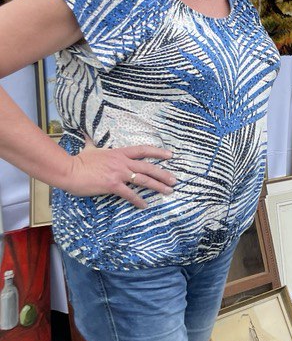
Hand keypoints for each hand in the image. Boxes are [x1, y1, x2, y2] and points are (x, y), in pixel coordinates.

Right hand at [61, 142, 176, 209]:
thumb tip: (86, 135)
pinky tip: (145, 205)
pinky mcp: (113, 185)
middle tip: (174, 180)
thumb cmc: (78, 161)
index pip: (143, 150)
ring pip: (144, 180)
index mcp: (119, 153)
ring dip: (158, 186)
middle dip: (164, 174)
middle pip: (149, 167)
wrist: (68, 170)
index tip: (170, 155)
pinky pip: (130, 194)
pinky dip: (138, 200)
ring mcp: (119, 173)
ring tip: (168, 191)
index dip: (158, 152)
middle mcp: (122, 162)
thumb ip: (91, 142)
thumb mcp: (88, 148)